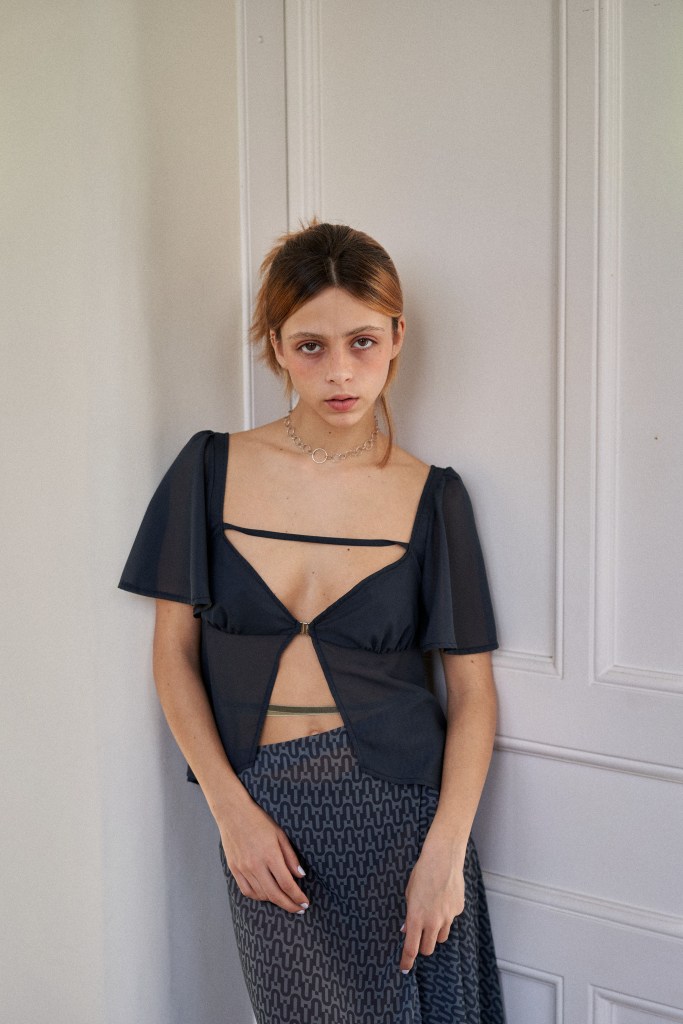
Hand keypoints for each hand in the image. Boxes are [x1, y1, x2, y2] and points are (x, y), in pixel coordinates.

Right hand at [219, 796, 309, 914]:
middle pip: (275, 894)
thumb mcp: (280, 834)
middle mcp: (255, 864)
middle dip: (289, 905)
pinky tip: (267, 895)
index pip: (286, 883)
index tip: (305, 902)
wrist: (233, 813)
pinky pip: (247, 891)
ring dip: (275, 901)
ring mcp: (243, 868)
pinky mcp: (234, 869)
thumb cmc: (259, 821)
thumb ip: (290, 857)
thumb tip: (300, 876)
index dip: (297, 896)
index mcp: (270, 854)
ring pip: (261, 895)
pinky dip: (259, 896)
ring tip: (285, 899)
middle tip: (299, 909)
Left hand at [399, 832, 465, 972]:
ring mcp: (448, 917)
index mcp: (416, 917)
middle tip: (419, 936)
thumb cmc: (422, 872)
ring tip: (432, 913)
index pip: (411, 948)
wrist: (443, 857)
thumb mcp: (409, 893)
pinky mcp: (458, 909)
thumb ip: (409, 914)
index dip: (407, 960)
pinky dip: (446, 915)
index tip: (404, 968)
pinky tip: (443, 898)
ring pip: (442, 936)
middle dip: (423, 946)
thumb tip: (407, 930)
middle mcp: (433, 921)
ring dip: (435, 932)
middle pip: (428, 948)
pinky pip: (451, 919)